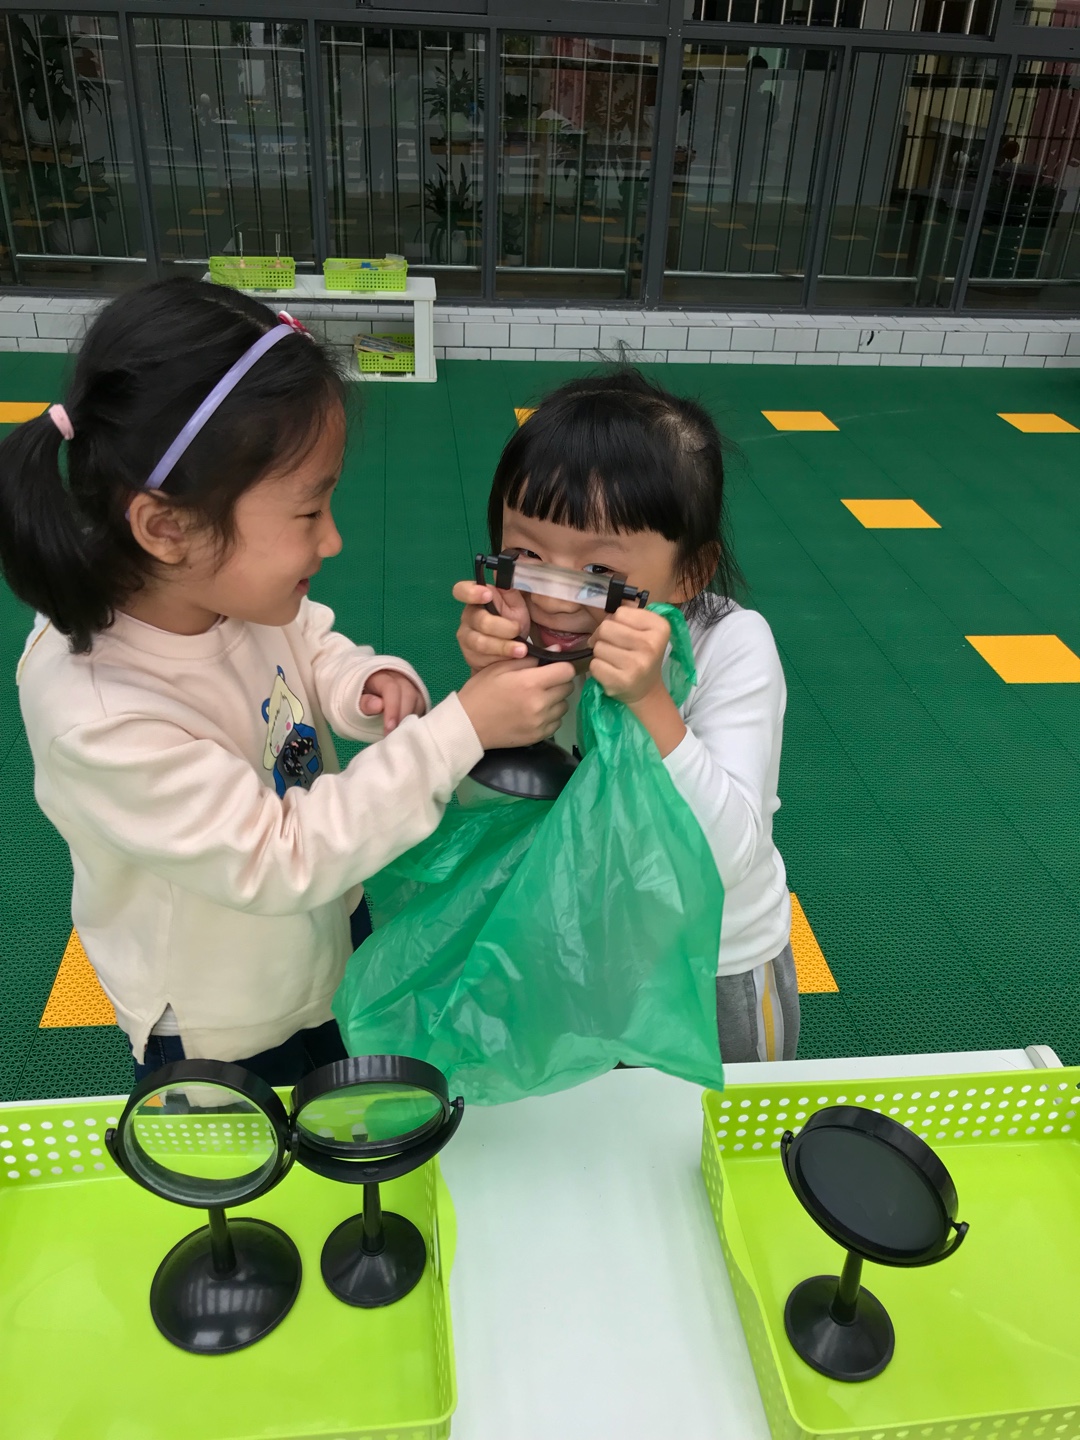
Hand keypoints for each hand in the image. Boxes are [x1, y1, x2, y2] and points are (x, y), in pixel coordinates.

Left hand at [360, 669, 425, 733]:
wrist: (365, 689)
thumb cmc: (358, 697)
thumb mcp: (353, 699)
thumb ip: (364, 702)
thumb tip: (378, 706)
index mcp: (380, 675)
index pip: (391, 688)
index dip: (392, 708)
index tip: (389, 729)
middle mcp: (399, 677)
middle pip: (408, 694)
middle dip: (402, 716)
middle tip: (394, 735)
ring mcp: (410, 685)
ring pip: (418, 700)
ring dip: (410, 719)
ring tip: (398, 734)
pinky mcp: (417, 695)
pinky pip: (421, 706)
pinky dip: (415, 719)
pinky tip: (406, 730)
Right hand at [453, 580, 530, 668]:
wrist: (511, 653)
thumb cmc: (512, 623)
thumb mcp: (516, 605)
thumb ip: (511, 591)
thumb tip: (507, 570)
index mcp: (477, 598)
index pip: (461, 590)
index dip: (471, 592)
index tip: (487, 595)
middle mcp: (468, 616)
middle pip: (479, 620)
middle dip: (501, 627)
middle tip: (518, 630)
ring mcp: (466, 637)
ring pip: (480, 642)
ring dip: (503, 646)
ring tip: (521, 650)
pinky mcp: (470, 655)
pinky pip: (483, 657)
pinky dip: (500, 657)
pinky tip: (513, 659)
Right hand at [458, 658, 574, 750]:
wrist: (468, 726)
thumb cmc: (481, 692)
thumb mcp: (499, 667)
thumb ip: (529, 658)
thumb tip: (556, 650)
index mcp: (531, 683)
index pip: (567, 671)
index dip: (562, 667)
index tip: (553, 668)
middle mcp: (540, 703)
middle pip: (568, 688)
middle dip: (558, 682)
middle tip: (542, 682)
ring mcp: (541, 722)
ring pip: (564, 706)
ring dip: (555, 700)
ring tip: (537, 698)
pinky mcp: (539, 736)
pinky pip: (557, 722)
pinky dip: (550, 716)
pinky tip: (534, 712)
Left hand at [590, 607, 670, 704]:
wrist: (647, 690)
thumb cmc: (642, 654)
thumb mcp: (644, 630)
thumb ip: (628, 614)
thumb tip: (605, 609)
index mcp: (660, 627)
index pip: (620, 612)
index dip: (615, 621)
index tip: (620, 631)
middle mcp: (651, 645)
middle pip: (606, 627)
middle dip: (603, 636)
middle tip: (611, 646)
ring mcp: (637, 665)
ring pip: (598, 646)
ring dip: (600, 652)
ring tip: (613, 660)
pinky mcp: (622, 681)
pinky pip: (595, 665)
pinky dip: (598, 667)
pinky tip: (610, 671)